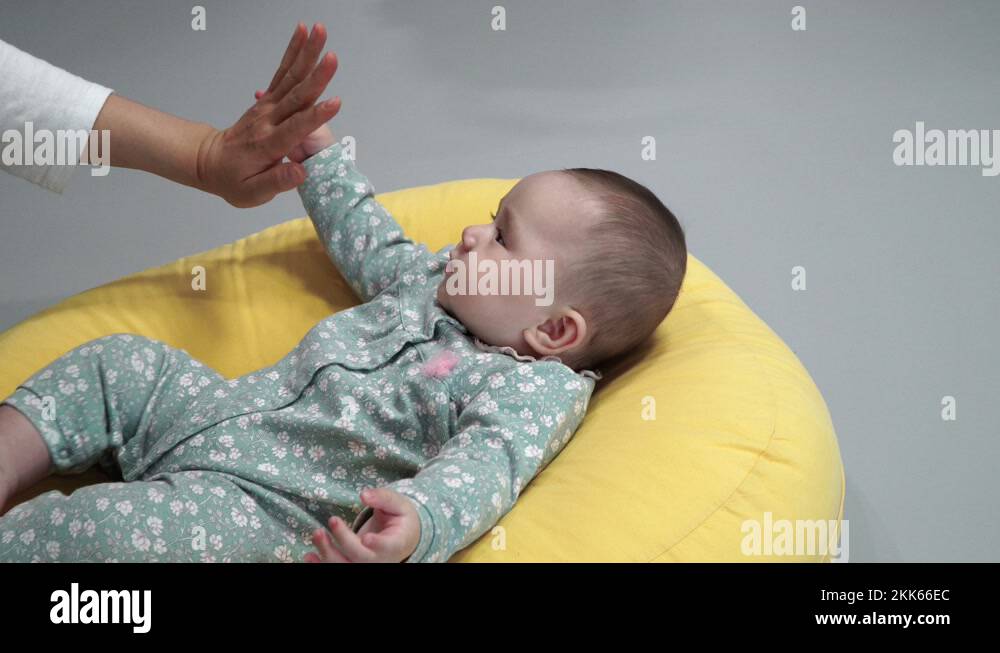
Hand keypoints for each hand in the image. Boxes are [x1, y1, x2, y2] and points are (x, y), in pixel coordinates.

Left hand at [196, 22, 341, 207]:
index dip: (315, 116)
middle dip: (316, 76)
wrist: (208, 161)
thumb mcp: (251, 193)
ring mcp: (267, 106)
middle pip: (296, 95)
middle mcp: (269, 120)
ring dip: (307, 53)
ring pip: (290, 77)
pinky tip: (302, 33)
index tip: (334, 102)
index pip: (295, 128)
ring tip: (320, 31)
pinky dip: (293, 52)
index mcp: (268, 144)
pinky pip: (283, 73)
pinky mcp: (268, 99)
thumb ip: (276, 182)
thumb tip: (301, 172)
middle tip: (332, 56)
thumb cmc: (233, 180)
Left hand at [304, 488, 420, 562]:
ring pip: (345, 566)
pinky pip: (337, 569)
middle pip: (360, 556)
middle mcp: (380, 560)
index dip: (377, 544)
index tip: (366, 538)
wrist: (403, 538)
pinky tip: (309, 556)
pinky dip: (321, 565)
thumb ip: (383, 497)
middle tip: (333, 519)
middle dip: (344, 540)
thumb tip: (364, 495)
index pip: (387, 546)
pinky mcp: (353, 565)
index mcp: (396, 543)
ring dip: (327, 553)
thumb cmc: (400, 519)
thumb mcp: (399, 505)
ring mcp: (365, 565)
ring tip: (317, 533)